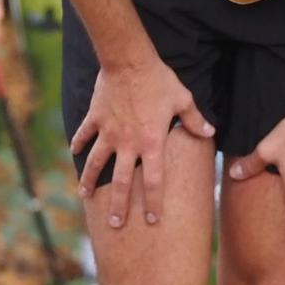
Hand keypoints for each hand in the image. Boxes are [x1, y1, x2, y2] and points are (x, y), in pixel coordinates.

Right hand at [71, 51, 214, 229]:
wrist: (129, 61)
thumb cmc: (159, 80)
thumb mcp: (183, 100)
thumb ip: (195, 120)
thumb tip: (210, 132)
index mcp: (151, 143)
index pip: (153, 181)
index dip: (153, 202)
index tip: (152, 219)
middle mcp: (128, 144)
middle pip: (120, 182)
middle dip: (118, 205)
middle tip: (115, 224)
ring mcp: (108, 132)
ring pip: (95, 163)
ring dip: (89, 181)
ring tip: (84, 196)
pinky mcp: (95, 119)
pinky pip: (84, 135)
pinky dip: (78, 144)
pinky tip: (73, 152)